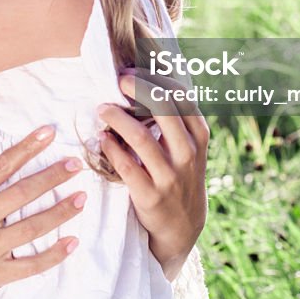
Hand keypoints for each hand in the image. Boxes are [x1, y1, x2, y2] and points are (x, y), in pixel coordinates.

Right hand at [0, 126, 85, 298]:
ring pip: (29, 227)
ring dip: (59, 212)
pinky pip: (29, 265)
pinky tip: (71, 243)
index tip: (48, 133)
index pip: (0, 166)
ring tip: (80, 198)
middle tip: (74, 165)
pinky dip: (52, 255)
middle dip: (51, 177)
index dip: (26, 148)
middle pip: (20, 193)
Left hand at [97, 69, 208, 279]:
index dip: (155, 79)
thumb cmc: (179, 176)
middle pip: (164, 109)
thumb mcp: (187, 148)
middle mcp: (188, 154)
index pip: (181, 96)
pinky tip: (102, 138)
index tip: (132, 71)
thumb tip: (142, 81)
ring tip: (102, 108)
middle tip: (117, 80)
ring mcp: (170, 177)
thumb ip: (173, 120)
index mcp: (198, 137)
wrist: (181, 228)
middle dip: (138, 89)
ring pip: (141, 138)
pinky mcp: (150, 197)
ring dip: (117, 118)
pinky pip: (126, 166)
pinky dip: (111, 148)